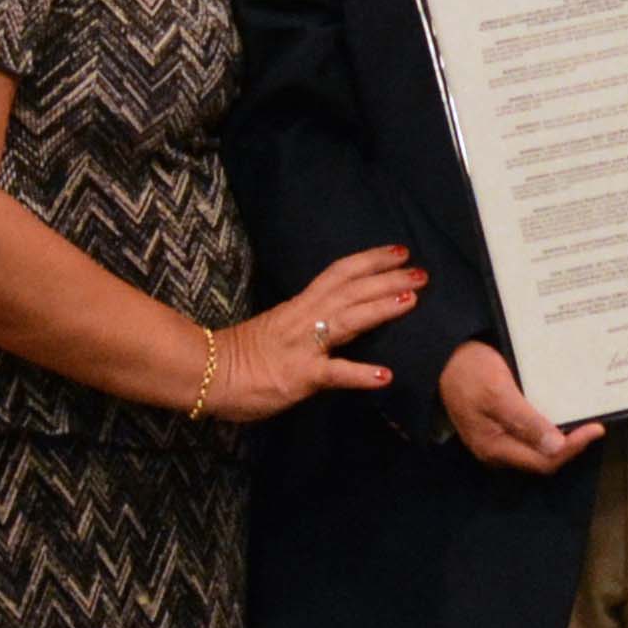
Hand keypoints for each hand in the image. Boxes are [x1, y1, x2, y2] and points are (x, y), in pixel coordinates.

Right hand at [207, 245, 421, 420]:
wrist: (205, 374)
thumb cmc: (239, 355)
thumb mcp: (277, 328)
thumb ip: (306, 323)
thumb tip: (332, 321)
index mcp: (299, 306)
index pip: (339, 273)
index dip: (371, 260)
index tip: (399, 251)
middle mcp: (303, 318)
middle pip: (351, 290)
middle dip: (388, 278)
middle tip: (422, 271)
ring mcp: (303, 346)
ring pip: (347, 320)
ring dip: (382, 308)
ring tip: (413, 300)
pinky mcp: (299, 376)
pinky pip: (333, 374)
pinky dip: (360, 374)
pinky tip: (386, 376)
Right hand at [439, 341, 601, 475]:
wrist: (444, 355)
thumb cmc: (469, 371)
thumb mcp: (498, 393)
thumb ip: (525, 422)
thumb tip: (556, 447)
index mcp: (494, 447)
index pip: (543, 461)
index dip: (572, 449)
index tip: (596, 429)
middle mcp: (497, 450)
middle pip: (542, 459)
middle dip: (570, 445)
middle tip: (594, 426)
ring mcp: (498, 438)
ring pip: (538, 448)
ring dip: (562, 437)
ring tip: (584, 420)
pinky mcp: (500, 425)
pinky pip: (531, 434)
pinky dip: (550, 426)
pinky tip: (562, 412)